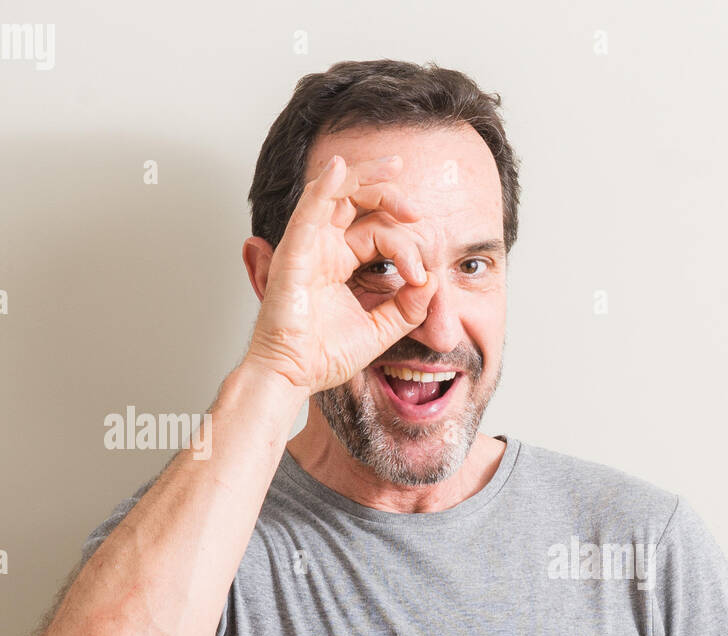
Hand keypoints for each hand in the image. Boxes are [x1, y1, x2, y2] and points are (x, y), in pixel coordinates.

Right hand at [246, 153, 437, 393]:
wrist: (296, 376)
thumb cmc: (326, 355)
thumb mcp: (382, 328)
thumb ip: (408, 307)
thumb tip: (434, 282)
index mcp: (341, 261)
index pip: (377, 231)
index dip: (405, 245)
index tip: (421, 275)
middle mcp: (323, 247)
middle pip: (356, 200)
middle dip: (389, 195)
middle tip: (417, 210)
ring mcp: (307, 247)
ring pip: (334, 193)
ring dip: (365, 178)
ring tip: (395, 171)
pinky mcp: (293, 254)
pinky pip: (308, 212)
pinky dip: (323, 187)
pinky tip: (338, 168)